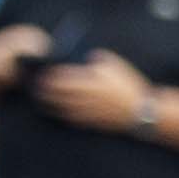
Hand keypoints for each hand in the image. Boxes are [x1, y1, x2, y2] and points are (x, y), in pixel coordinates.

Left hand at [30, 51, 148, 131]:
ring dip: (48, 102)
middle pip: (57, 93)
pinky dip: (60, 113)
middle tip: (36, 84)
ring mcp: (86, 111)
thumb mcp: (116, 66)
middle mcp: (85, 97)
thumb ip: (98, 59)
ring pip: (60, 106)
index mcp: (90, 82)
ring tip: (41, 97)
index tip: (43, 71)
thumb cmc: (129, 86)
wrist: (142, 111)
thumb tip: (84, 56)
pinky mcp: (89, 121)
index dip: (50, 74)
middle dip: (45, 88)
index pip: (62, 77)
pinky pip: (69, 117)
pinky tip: (56, 110)